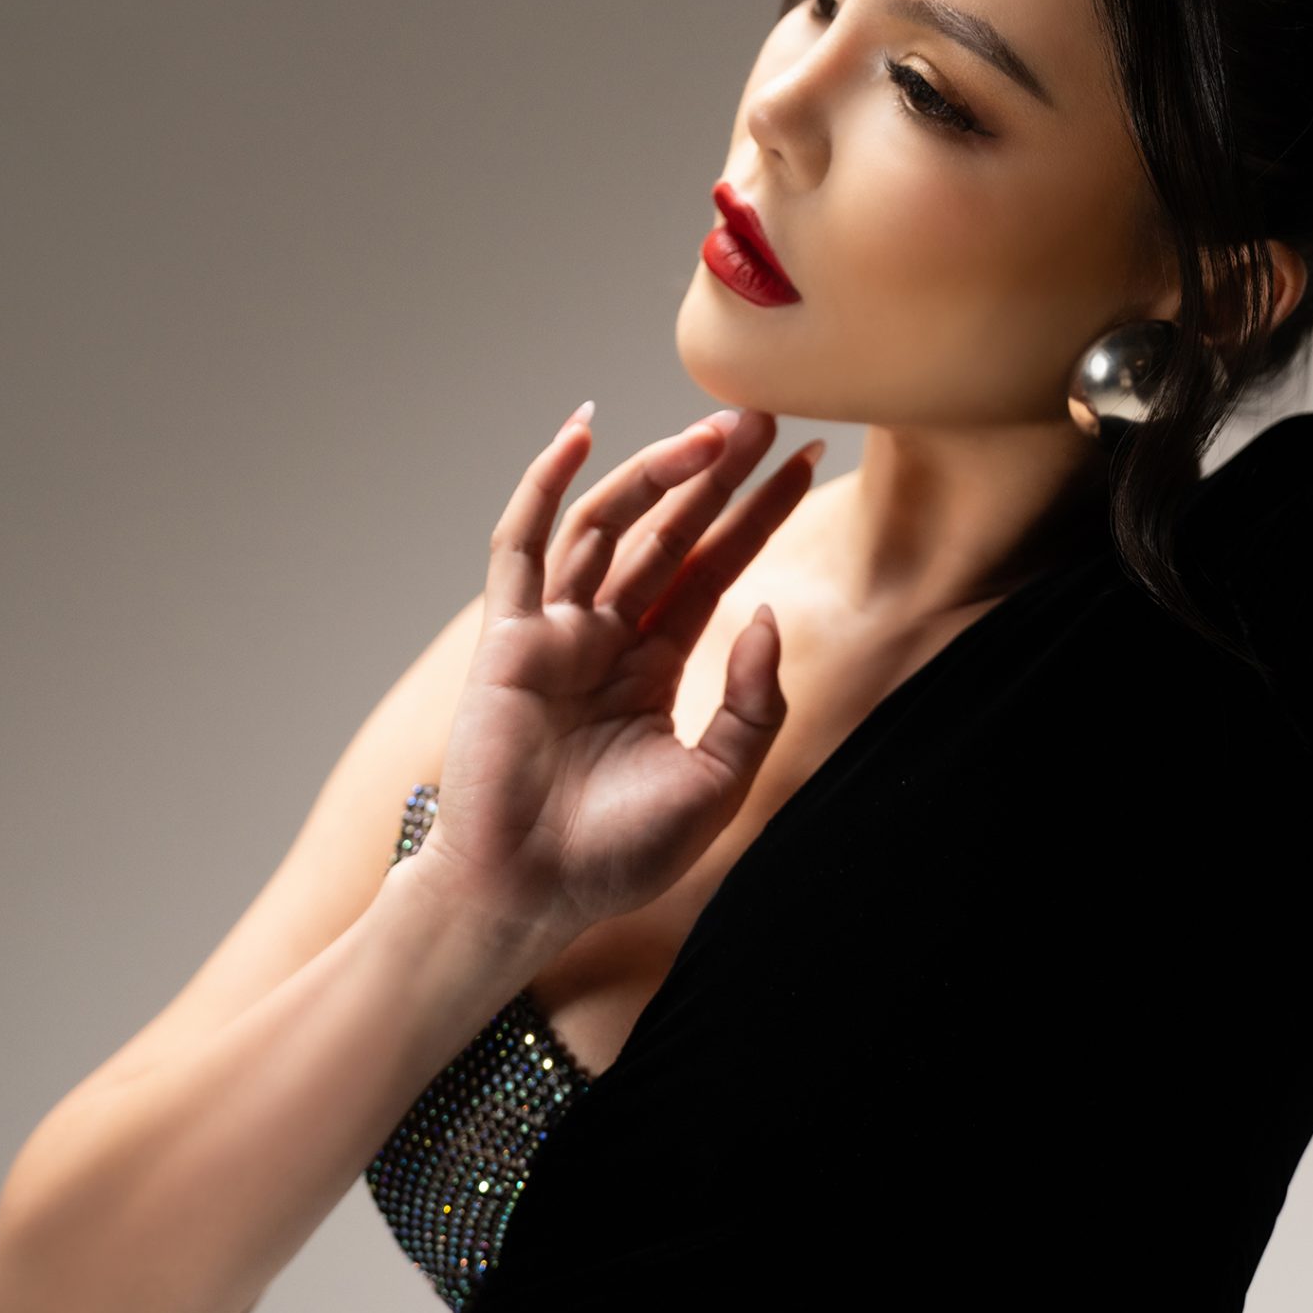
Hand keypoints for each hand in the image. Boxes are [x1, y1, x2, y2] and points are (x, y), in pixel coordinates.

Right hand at [416, 402, 820, 951]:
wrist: (532, 895)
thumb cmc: (617, 854)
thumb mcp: (718, 778)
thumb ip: (755, 701)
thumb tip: (766, 612)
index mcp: (653, 667)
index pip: (713, 569)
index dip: (757, 514)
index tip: (803, 462)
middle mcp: (604, 637)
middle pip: (667, 534)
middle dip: (716, 476)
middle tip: (763, 417)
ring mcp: (554, 631)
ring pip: (607, 526)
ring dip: (656, 473)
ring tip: (712, 432)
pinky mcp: (508, 637)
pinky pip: (523, 545)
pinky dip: (546, 484)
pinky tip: (582, 433)